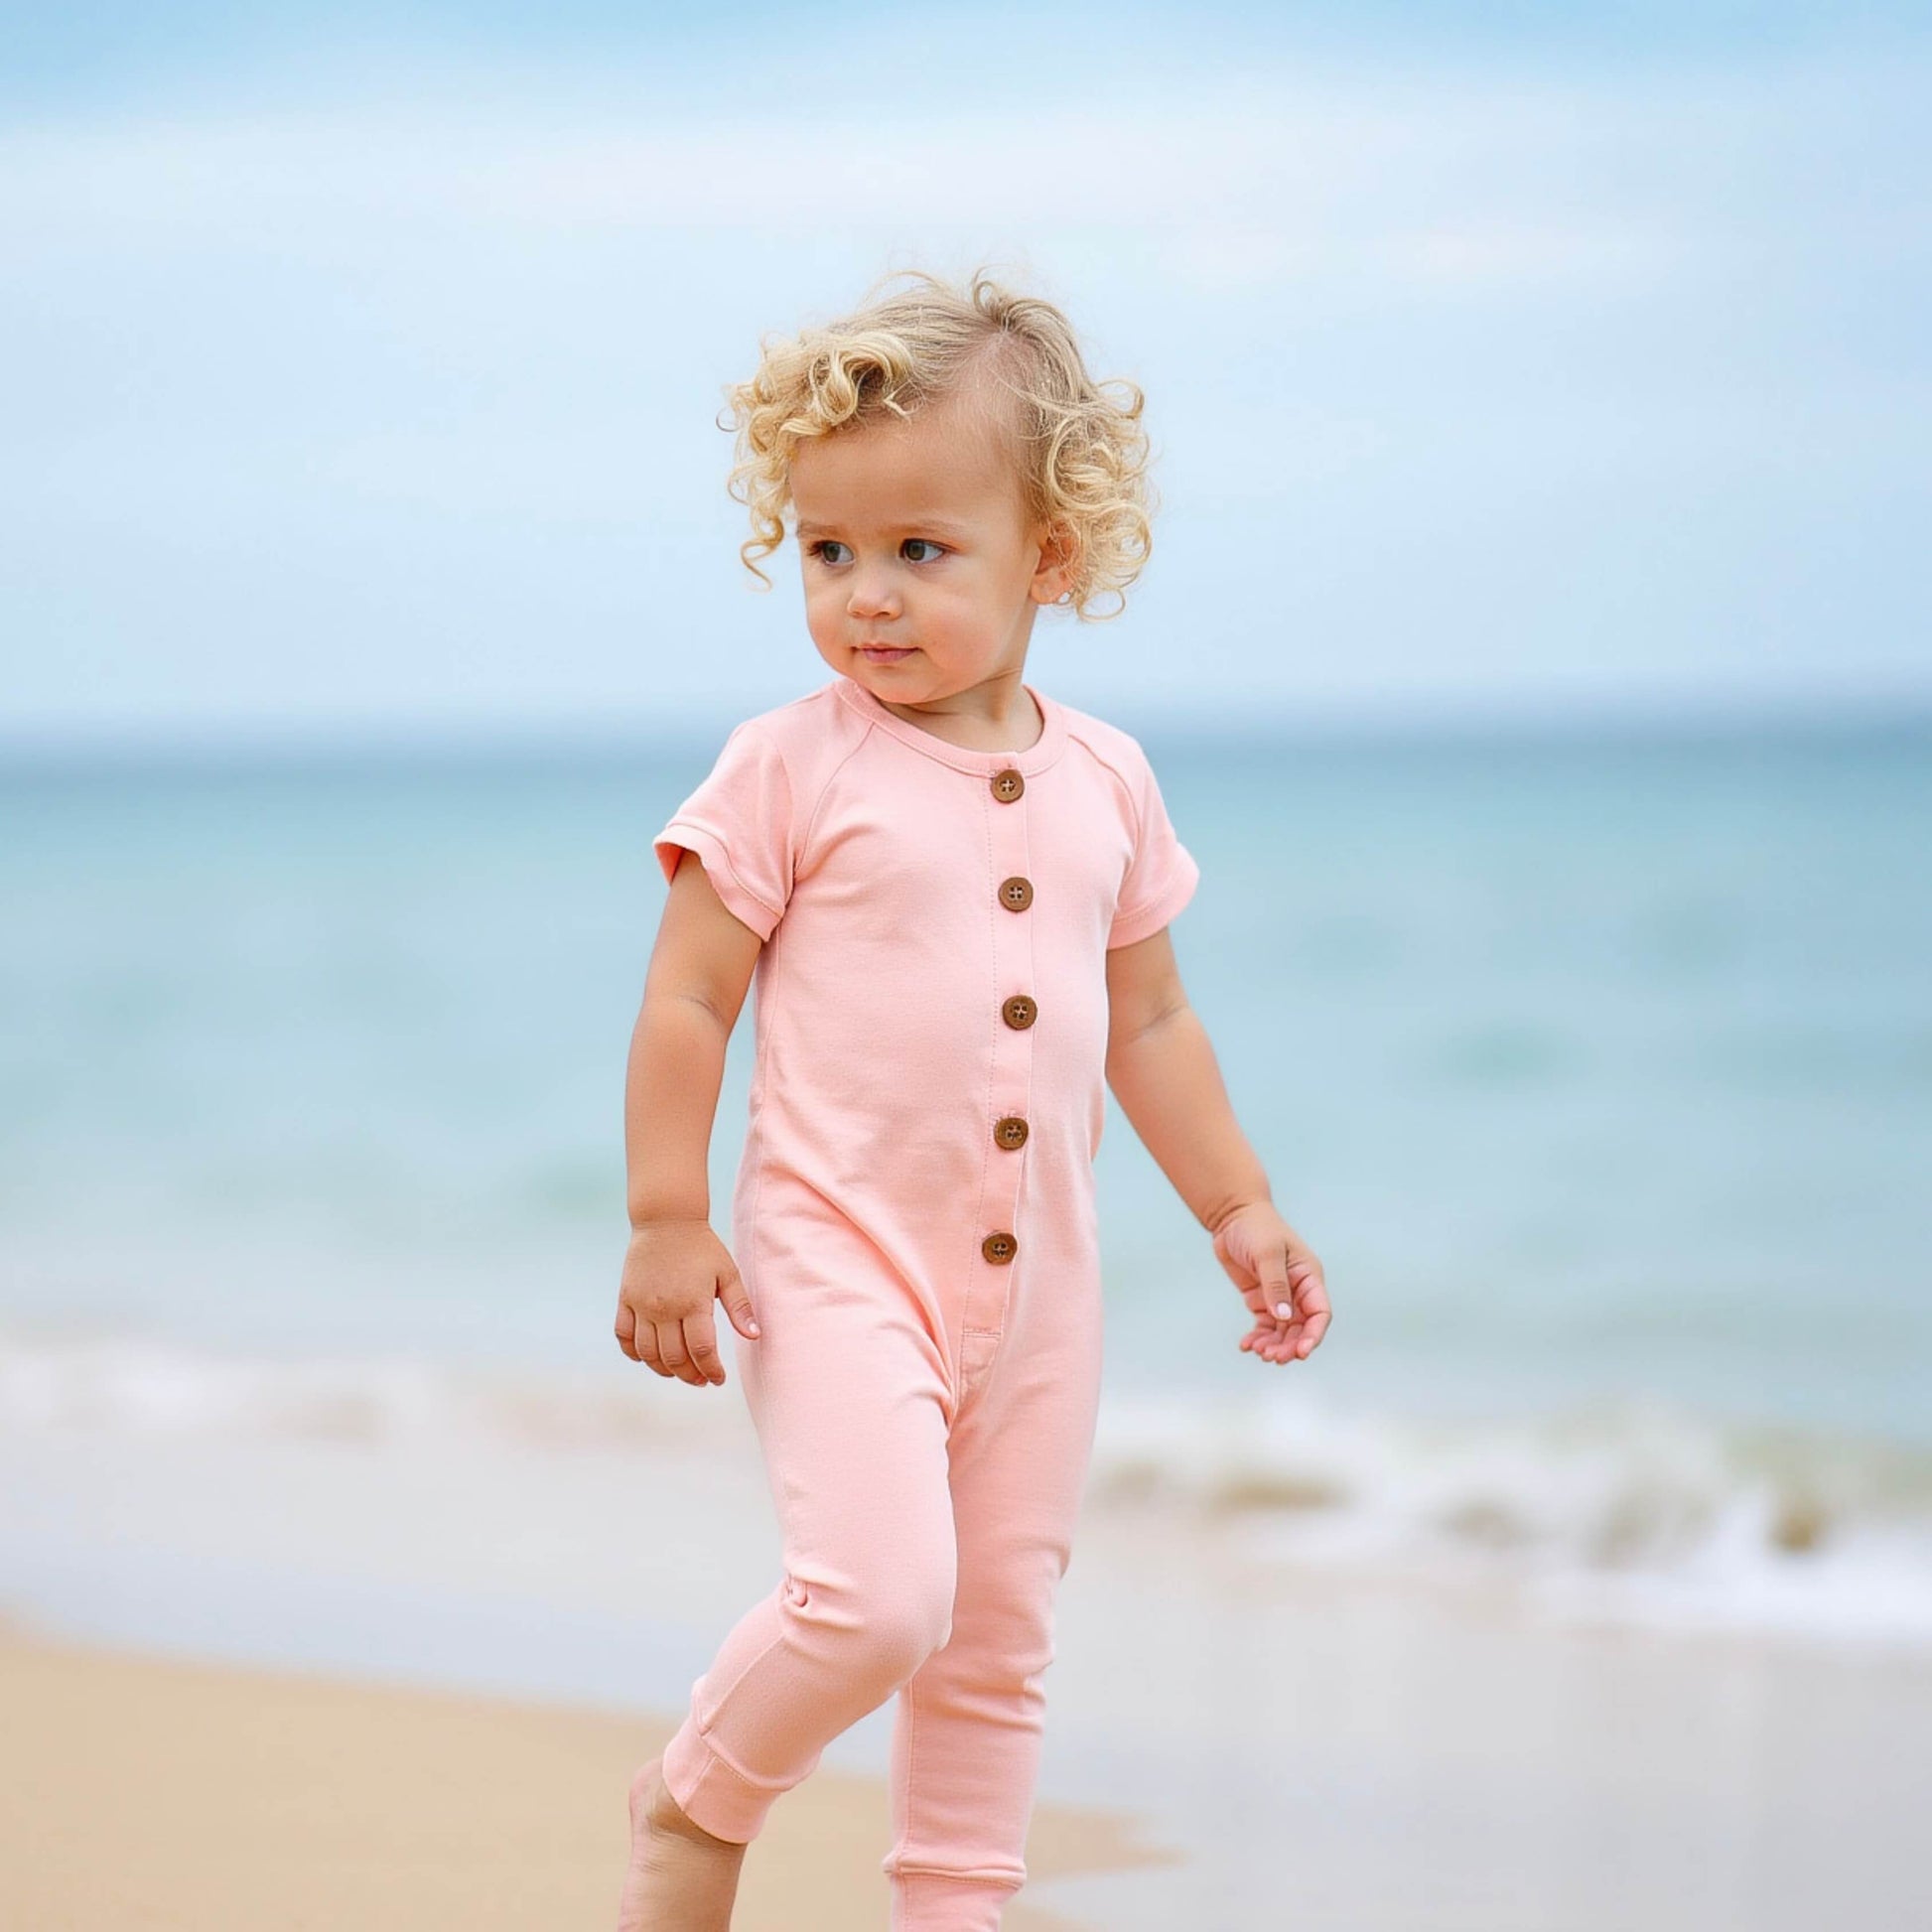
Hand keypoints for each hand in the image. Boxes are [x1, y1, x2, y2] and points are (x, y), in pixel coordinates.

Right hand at [615, 1217, 759, 1387]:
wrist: (667, 1220)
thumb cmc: (702, 1247)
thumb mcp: (727, 1273)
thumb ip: (740, 1307)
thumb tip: (755, 1336)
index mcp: (693, 1302)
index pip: (701, 1350)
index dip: (711, 1370)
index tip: (718, 1379)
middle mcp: (664, 1308)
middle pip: (674, 1358)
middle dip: (690, 1376)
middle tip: (701, 1380)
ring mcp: (641, 1305)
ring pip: (648, 1353)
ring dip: (664, 1370)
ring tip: (679, 1372)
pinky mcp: (626, 1300)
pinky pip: (624, 1337)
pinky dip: (634, 1353)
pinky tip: (649, 1357)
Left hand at [1211, 1201, 1330, 1364]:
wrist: (1232, 1217)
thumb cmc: (1256, 1228)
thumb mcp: (1267, 1254)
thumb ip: (1275, 1286)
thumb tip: (1284, 1317)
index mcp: (1309, 1277)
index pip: (1319, 1312)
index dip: (1313, 1335)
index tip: (1301, 1352)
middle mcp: (1298, 1290)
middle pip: (1301, 1327)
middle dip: (1290, 1346)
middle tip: (1273, 1358)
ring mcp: (1279, 1297)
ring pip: (1283, 1331)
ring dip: (1274, 1345)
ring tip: (1259, 1352)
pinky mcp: (1261, 1299)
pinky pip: (1264, 1326)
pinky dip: (1258, 1338)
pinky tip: (1247, 1345)